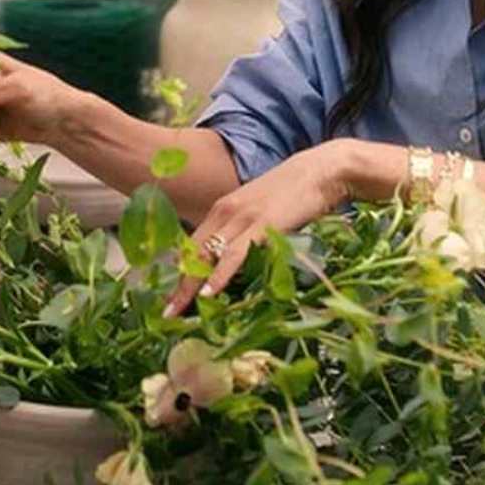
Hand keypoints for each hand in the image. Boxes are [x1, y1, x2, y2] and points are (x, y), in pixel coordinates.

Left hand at [163, 140, 356, 317]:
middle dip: (177, 285)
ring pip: (207, 256)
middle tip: (164, 313)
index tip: (170, 295)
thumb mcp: (260, 209)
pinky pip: (234, 255)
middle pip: (193, 253)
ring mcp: (242, 218)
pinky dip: (218, 275)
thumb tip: (238, 257)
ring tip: (176, 311)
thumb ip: (245, 229)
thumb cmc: (294, 193)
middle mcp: (225, 211)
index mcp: (223, 208)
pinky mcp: (262, 225)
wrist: (320, 170)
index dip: (179, 271)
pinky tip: (207, 293)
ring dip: (189, 286)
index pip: (192, 245)